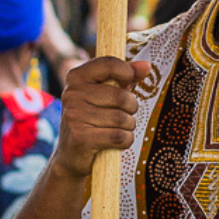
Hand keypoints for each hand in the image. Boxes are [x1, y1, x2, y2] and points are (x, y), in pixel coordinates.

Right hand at [51, 56, 149, 180]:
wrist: (71, 154)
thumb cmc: (94, 119)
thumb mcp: (106, 94)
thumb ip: (125, 78)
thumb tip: (146, 66)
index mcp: (76, 77)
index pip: (109, 64)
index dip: (127, 73)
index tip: (128, 83)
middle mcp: (72, 93)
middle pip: (122, 97)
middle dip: (130, 109)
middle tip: (121, 115)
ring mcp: (74, 115)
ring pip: (123, 119)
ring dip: (128, 127)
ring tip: (116, 130)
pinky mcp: (81, 137)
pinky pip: (120, 137)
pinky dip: (125, 141)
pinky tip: (114, 143)